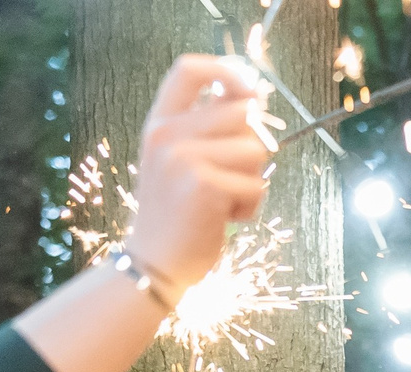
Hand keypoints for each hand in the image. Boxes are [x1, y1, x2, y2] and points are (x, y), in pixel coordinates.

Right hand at [122, 56, 270, 297]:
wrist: (153, 263)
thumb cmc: (176, 214)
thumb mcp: (179, 162)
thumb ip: (206, 131)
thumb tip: (254, 101)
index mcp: (159, 123)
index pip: (189, 70)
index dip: (227, 70)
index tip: (251, 90)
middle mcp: (167, 134)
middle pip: (243, 113)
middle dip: (252, 146)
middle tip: (231, 176)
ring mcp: (183, 159)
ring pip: (256, 150)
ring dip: (252, 181)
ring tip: (223, 201)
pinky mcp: (205, 185)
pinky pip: (257, 185)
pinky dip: (250, 207)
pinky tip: (223, 218)